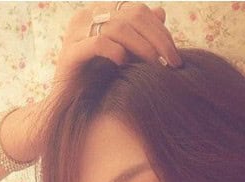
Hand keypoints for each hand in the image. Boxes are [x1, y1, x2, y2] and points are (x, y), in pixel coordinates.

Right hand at [54, 1, 181, 84]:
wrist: (69, 107)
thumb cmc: (98, 81)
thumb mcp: (125, 54)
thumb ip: (140, 34)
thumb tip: (161, 12)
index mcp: (100, 12)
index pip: (138, 11)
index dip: (161, 31)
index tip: (175, 56)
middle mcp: (86, 16)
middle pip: (132, 16)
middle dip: (158, 40)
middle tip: (172, 63)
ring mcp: (75, 33)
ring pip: (118, 28)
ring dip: (143, 48)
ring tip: (155, 67)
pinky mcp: (68, 53)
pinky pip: (98, 43)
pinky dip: (117, 52)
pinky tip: (126, 66)